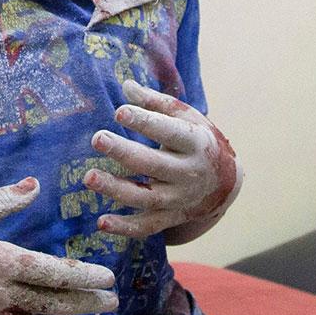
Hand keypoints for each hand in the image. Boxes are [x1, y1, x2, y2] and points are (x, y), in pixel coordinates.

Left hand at [83, 80, 241, 239]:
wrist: (226, 182)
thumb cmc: (199, 141)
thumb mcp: (187, 118)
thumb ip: (156, 103)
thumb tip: (126, 86)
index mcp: (195, 143)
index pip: (169, 131)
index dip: (145, 122)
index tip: (119, 112)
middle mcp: (189, 173)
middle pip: (154, 164)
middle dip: (124, 152)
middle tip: (97, 138)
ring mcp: (180, 199)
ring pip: (147, 197)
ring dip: (116, 189)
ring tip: (89, 177)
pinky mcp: (170, 218)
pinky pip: (147, 226)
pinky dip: (125, 228)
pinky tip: (101, 222)